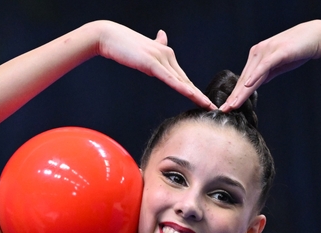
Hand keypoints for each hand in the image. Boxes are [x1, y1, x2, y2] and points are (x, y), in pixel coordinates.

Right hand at [95, 21, 214, 108]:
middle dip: (199, 95)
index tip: (204, 100)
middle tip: (212, 107)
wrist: (108, 36)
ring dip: (195, 94)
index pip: (182, 76)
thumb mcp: (143, 48)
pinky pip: (170, 78)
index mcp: (165, 54)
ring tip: (207, 105)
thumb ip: (155, 45)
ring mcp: (161, 58)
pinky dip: (181, 87)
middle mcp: (167, 55)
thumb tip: (163, 36)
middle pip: (186, 80)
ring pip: (181, 81)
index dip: (194, 89)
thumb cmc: (122, 44)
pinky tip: (190, 94)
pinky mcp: (152, 63)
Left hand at [220, 20, 320, 110]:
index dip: (236, 94)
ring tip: (233, 104)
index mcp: (257, 57)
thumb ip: (267, 73)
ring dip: (241, 91)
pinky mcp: (277, 52)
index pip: (244, 79)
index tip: (228, 107)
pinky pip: (264, 66)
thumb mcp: (278, 65)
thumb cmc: (298, 50)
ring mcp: (267, 51)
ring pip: (251, 75)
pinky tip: (248, 86)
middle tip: (224, 110)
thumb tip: (256, 84)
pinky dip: (255, 76)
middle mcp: (258, 52)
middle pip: (244, 79)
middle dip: (234, 96)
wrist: (316, 36)